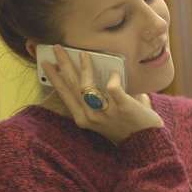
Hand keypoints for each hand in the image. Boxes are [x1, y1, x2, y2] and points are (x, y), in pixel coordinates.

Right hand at [41, 45, 163, 143]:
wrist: (146, 143)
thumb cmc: (126, 125)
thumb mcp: (105, 114)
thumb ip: (100, 96)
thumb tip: (100, 70)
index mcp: (83, 118)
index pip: (64, 94)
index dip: (54, 77)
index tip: (45, 63)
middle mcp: (90, 116)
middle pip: (71, 86)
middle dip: (62, 64)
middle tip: (57, 48)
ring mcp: (105, 112)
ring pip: (86, 86)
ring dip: (84, 68)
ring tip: (84, 55)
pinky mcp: (123, 107)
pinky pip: (113, 88)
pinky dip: (113, 77)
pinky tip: (114, 71)